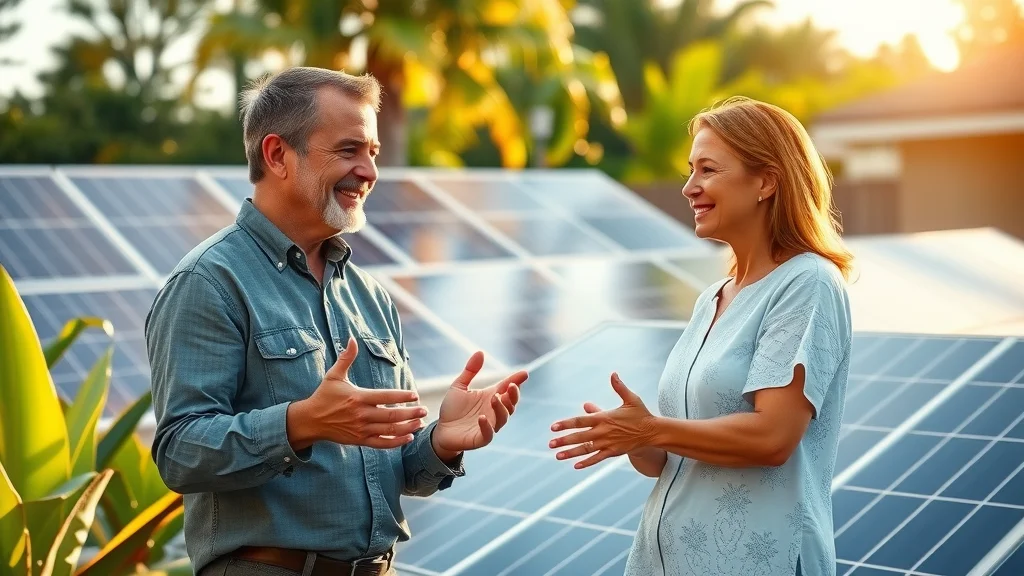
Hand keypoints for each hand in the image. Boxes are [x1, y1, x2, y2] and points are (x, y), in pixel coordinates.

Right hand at [287, 336, 426, 449]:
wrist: (310, 421)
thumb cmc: (323, 396)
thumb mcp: (333, 376)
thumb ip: (346, 358)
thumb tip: (352, 339)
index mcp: (358, 397)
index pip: (385, 397)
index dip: (402, 396)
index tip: (415, 395)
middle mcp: (361, 415)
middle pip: (391, 415)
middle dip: (410, 413)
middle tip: (424, 410)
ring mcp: (361, 429)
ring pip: (389, 430)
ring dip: (407, 427)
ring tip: (420, 423)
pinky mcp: (359, 441)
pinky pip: (381, 444)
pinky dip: (396, 442)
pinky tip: (408, 437)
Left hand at [432, 351, 526, 460]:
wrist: (440, 430)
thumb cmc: (452, 409)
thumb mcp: (459, 386)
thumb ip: (470, 370)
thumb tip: (480, 352)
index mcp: (491, 397)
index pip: (507, 388)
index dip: (516, 380)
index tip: (524, 373)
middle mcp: (493, 411)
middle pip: (510, 404)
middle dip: (513, 395)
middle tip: (511, 386)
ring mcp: (489, 425)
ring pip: (502, 418)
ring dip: (501, 408)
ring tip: (495, 398)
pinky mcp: (480, 439)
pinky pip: (488, 434)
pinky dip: (487, 426)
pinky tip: (483, 417)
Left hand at [549, 373, 657, 468]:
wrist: (653, 432)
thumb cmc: (640, 413)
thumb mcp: (630, 398)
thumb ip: (619, 387)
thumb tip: (613, 373)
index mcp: (605, 418)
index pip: (581, 421)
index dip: (566, 424)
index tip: (553, 427)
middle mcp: (604, 432)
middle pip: (580, 437)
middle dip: (564, 440)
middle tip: (550, 444)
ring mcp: (608, 443)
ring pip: (586, 449)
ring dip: (571, 453)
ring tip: (557, 456)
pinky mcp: (614, 452)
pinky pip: (597, 458)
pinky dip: (587, 462)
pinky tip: (576, 466)